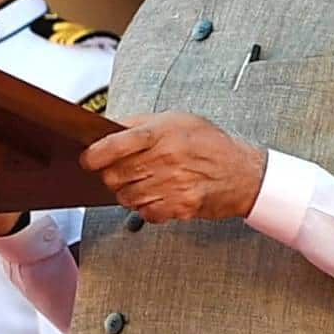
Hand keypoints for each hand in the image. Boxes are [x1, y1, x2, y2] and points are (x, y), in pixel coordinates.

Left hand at [82, 112, 267, 224]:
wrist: (245, 173)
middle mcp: (167, 158)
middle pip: (114, 175)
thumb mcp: (177, 120)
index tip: (88, 159)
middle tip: (122, 172)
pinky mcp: (181, 206)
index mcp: (162, 133)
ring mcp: (174, 184)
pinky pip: (146, 213)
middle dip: (112, 176)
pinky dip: (147, 208)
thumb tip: (106, 128)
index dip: (94, 155)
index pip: (114, 144)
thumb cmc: (210, 144)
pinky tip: (159, 196)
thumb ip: (139, 124)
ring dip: (129, 193)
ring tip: (145, 183)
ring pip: (126, 197)